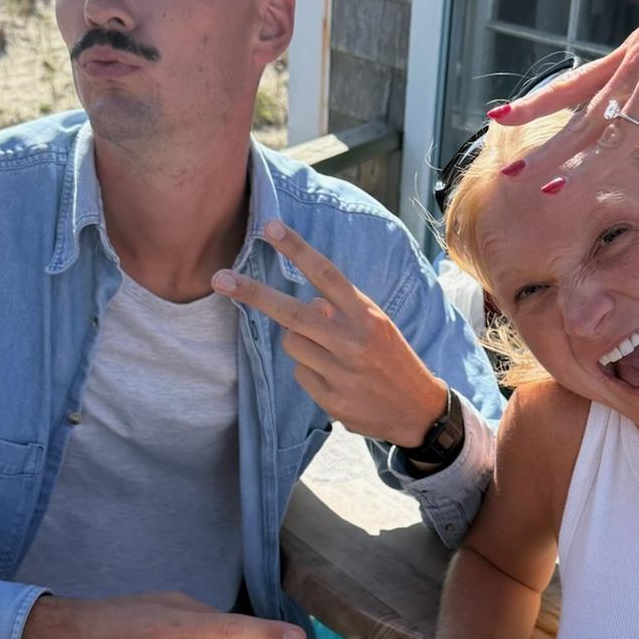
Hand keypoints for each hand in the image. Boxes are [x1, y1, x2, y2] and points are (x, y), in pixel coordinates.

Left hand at [212, 220, 447, 447]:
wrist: (418, 411)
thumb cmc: (392, 360)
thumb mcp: (377, 327)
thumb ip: (343, 311)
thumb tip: (308, 304)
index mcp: (366, 315)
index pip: (326, 274)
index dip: (296, 249)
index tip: (269, 228)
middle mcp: (352, 340)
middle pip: (291, 312)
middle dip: (253, 293)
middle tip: (220, 279)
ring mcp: (340, 371)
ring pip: (291, 343)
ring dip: (299, 343)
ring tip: (328, 355)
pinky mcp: (331, 399)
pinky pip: (300, 375)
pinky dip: (310, 374)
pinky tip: (335, 381)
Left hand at [489, 0, 638, 208]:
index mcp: (629, 52)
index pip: (571, 85)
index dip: (534, 103)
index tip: (499, 118)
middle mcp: (637, 69)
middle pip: (582, 119)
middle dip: (544, 148)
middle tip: (508, 173)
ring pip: (616, 134)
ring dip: (584, 167)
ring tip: (553, 194)